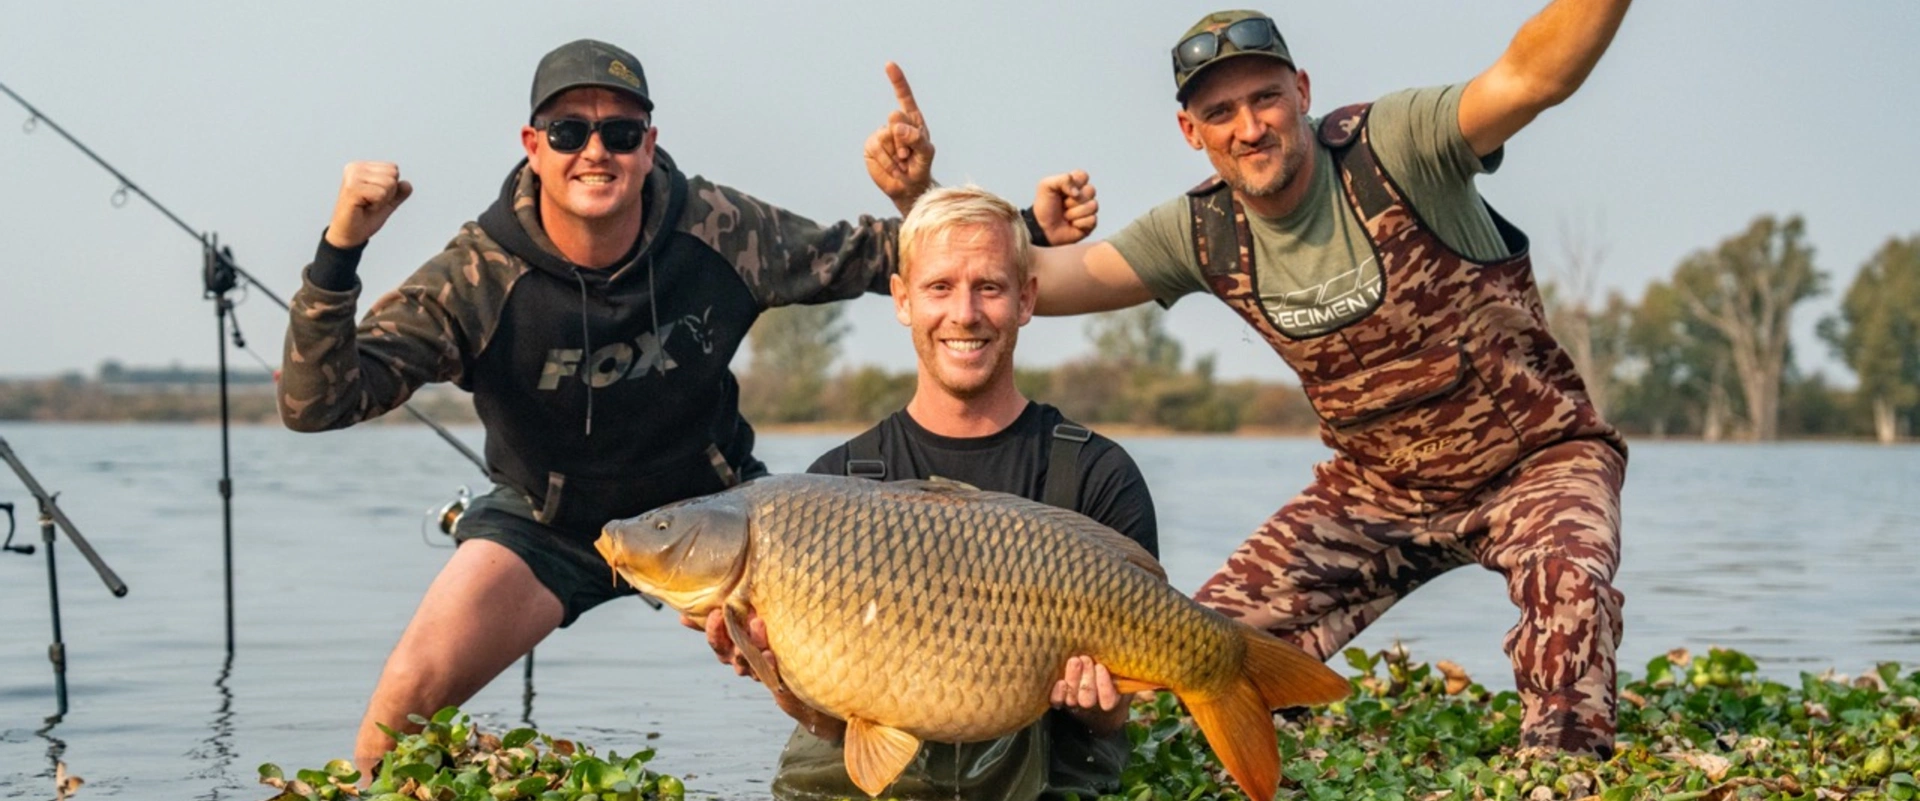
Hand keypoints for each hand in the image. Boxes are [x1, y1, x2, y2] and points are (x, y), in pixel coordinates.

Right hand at [325, 161, 411, 248]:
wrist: (350, 234)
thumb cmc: (365, 217)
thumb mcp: (387, 203)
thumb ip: (398, 192)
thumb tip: (407, 184)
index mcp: (362, 167)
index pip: (393, 169)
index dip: (390, 188)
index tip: (374, 197)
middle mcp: (356, 168)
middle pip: (393, 174)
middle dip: (388, 193)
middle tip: (370, 202)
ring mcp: (353, 177)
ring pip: (389, 183)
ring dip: (382, 200)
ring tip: (367, 205)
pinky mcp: (352, 189)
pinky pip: (381, 193)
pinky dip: (377, 205)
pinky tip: (363, 208)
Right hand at [687, 609, 769, 677]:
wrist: (785, 657)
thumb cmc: (754, 635)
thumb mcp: (735, 624)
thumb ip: (711, 621)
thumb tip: (682, 617)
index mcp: (726, 649)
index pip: (715, 641)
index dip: (713, 629)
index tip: (716, 612)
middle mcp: (738, 660)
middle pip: (729, 653)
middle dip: (730, 635)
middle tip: (734, 615)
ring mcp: (754, 668)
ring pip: (748, 661)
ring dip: (752, 642)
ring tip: (757, 623)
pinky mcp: (772, 673)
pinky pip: (768, 672)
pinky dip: (767, 663)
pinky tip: (769, 652)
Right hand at [863, 62, 934, 214]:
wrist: (909, 188)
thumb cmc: (921, 166)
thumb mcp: (926, 152)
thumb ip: (915, 137)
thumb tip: (896, 125)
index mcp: (911, 120)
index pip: (904, 97)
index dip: (897, 81)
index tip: (889, 65)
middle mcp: (894, 124)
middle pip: (895, 118)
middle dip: (905, 140)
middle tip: (909, 156)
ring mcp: (881, 134)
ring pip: (885, 136)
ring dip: (896, 154)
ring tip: (902, 163)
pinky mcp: (871, 147)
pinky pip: (876, 148)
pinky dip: (887, 161)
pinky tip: (893, 167)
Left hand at [1032, 170, 1099, 245]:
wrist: (1042, 228)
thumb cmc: (1044, 206)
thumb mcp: (1046, 186)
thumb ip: (1063, 179)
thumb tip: (1077, 192)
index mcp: (1074, 183)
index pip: (1083, 176)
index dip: (1075, 183)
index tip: (1063, 190)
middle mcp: (1083, 195)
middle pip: (1091, 190)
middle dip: (1073, 200)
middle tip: (1063, 205)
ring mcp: (1088, 209)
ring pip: (1092, 206)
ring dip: (1074, 213)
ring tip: (1065, 216)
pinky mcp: (1090, 224)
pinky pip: (1092, 220)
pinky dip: (1078, 223)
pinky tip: (1071, 224)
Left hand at [1050, 655, 1126, 735]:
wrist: (1097, 702)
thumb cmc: (1113, 682)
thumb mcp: (1124, 678)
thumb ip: (1126, 672)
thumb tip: (1132, 654)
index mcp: (1110, 703)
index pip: (1107, 699)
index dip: (1104, 685)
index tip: (1101, 667)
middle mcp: (1091, 707)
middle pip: (1087, 699)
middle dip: (1087, 678)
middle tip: (1086, 659)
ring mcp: (1076, 705)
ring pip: (1072, 698)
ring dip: (1073, 679)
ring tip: (1075, 661)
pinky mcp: (1062, 701)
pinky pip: (1057, 701)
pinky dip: (1058, 692)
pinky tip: (1060, 680)